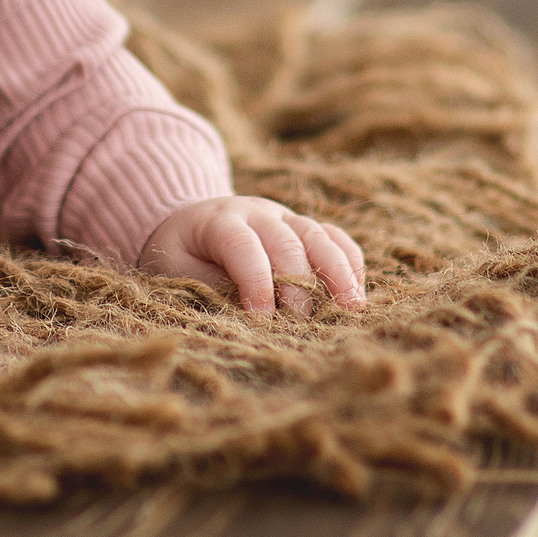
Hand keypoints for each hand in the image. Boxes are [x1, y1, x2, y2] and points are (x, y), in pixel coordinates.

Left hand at [139, 195, 366, 314]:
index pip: (243, 246)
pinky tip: (358, 293)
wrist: (189, 223)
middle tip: (304, 324)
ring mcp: (285, 216)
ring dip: (338, 272)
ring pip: (318, 236)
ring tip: (353, 307)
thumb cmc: (182, 255)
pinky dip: (349, 262)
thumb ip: (213, 288)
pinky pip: (334, 237)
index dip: (255, 282)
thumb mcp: (180, 271)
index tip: (263, 319)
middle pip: (287, 242)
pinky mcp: (304, 227)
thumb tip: (248, 319)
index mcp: (220, 221)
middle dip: (298, 284)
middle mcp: (257, 212)